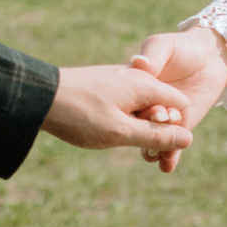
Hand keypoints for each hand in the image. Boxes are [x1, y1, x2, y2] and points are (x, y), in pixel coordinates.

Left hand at [40, 61, 196, 170]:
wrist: (38, 96)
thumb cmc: (80, 115)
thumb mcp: (121, 132)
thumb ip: (155, 136)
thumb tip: (188, 139)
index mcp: (145, 84)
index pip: (181, 105)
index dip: (175, 128)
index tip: (155, 146)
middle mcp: (135, 76)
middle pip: (162, 106)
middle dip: (156, 130)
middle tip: (135, 150)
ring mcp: (118, 79)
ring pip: (141, 106)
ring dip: (137, 126)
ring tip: (112, 138)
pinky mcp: (103, 85)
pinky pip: (125, 103)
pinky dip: (122, 119)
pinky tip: (101, 129)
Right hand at [116, 25, 226, 175]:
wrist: (210, 57)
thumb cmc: (182, 47)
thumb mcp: (163, 46)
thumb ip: (153, 55)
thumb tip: (139, 63)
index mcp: (135, 88)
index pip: (131, 102)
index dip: (141, 109)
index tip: (156, 111)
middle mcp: (145, 106)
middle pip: (139, 125)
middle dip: (146, 133)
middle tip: (153, 139)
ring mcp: (162, 119)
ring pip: (152, 140)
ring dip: (153, 149)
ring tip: (155, 155)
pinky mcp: (180, 127)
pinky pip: (171, 147)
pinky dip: (168, 158)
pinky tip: (167, 166)